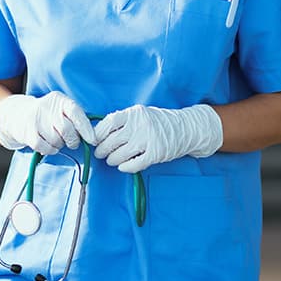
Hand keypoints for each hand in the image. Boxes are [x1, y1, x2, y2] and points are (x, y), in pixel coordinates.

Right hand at [0, 92, 95, 155]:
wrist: (17, 114)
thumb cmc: (48, 115)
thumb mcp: (61, 109)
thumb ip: (75, 117)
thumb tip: (93, 135)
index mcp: (60, 100)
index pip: (76, 112)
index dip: (86, 128)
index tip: (93, 140)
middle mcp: (47, 107)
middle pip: (66, 129)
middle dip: (73, 140)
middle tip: (73, 143)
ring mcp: (36, 119)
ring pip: (56, 140)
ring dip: (60, 145)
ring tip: (58, 140)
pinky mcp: (28, 132)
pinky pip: (44, 147)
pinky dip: (50, 150)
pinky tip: (50, 146)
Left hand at [93, 104, 223, 173]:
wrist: (186, 128)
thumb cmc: (159, 122)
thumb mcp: (141, 114)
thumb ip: (123, 121)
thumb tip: (98, 133)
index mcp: (134, 113)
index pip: (108, 123)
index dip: (97, 134)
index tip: (94, 140)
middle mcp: (140, 125)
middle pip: (111, 141)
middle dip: (102, 150)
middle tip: (100, 154)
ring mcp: (149, 140)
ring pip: (119, 155)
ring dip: (112, 160)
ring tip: (112, 160)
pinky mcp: (156, 153)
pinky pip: (133, 165)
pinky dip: (125, 167)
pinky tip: (124, 166)